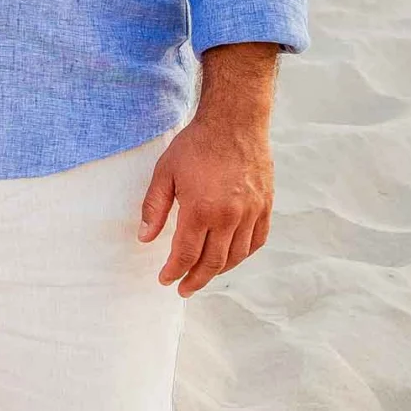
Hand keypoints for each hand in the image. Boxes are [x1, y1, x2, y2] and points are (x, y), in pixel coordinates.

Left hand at [139, 99, 274, 296]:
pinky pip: (256, 241)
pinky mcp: (265, 206)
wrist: (234, 122)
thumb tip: (145, 238)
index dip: (174, 271)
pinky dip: (242, 254)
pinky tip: (230, 256)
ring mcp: (250, 212)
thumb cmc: (196, 145)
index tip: (166, 280)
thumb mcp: (165, 173)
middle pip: (212, 263)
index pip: (186, 254)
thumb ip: (154, 208)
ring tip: (203, 275)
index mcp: (200, 210)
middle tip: (183, 288)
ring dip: (218, 271)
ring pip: (236, 256)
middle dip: (195, 279)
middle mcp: (229, 217)